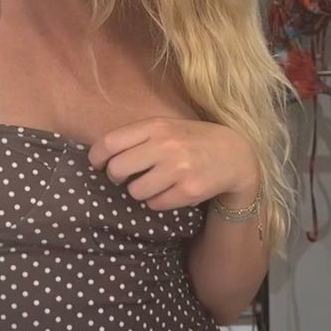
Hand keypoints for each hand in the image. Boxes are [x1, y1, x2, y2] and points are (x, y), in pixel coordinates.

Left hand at [86, 116, 260, 211]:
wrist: (234, 154)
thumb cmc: (191, 140)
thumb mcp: (165, 127)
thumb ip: (136, 137)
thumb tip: (100, 156)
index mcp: (155, 126)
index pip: (110, 142)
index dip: (96, 157)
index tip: (96, 164)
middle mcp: (165, 145)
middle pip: (118, 169)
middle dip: (116, 177)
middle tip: (123, 178)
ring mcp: (178, 169)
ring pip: (135, 191)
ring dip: (139, 191)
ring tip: (152, 184)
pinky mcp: (188, 190)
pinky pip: (155, 204)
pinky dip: (157, 202)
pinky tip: (169, 191)